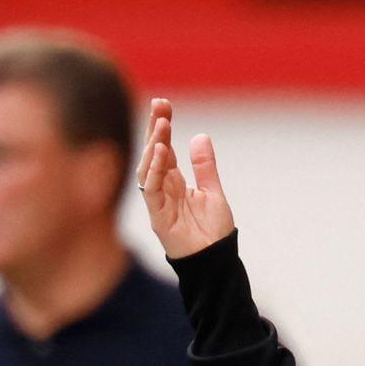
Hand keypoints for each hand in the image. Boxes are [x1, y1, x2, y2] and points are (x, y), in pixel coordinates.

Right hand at [137, 97, 235, 258]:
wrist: (215, 261)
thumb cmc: (212, 232)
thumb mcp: (212, 192)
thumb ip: (204, 167)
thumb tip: (200, 136)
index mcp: (175, 181)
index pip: (164, 148)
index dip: (163, 127)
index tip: (164, 105)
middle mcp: (163, 188)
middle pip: (154, 153)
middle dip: (155, 128)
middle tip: (160, 105)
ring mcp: (158, 201)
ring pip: (149, 168)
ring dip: (154, 145)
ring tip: (162, 124)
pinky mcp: (158, 216)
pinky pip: (151, 189)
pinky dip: (154, 170)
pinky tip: (160, 152)